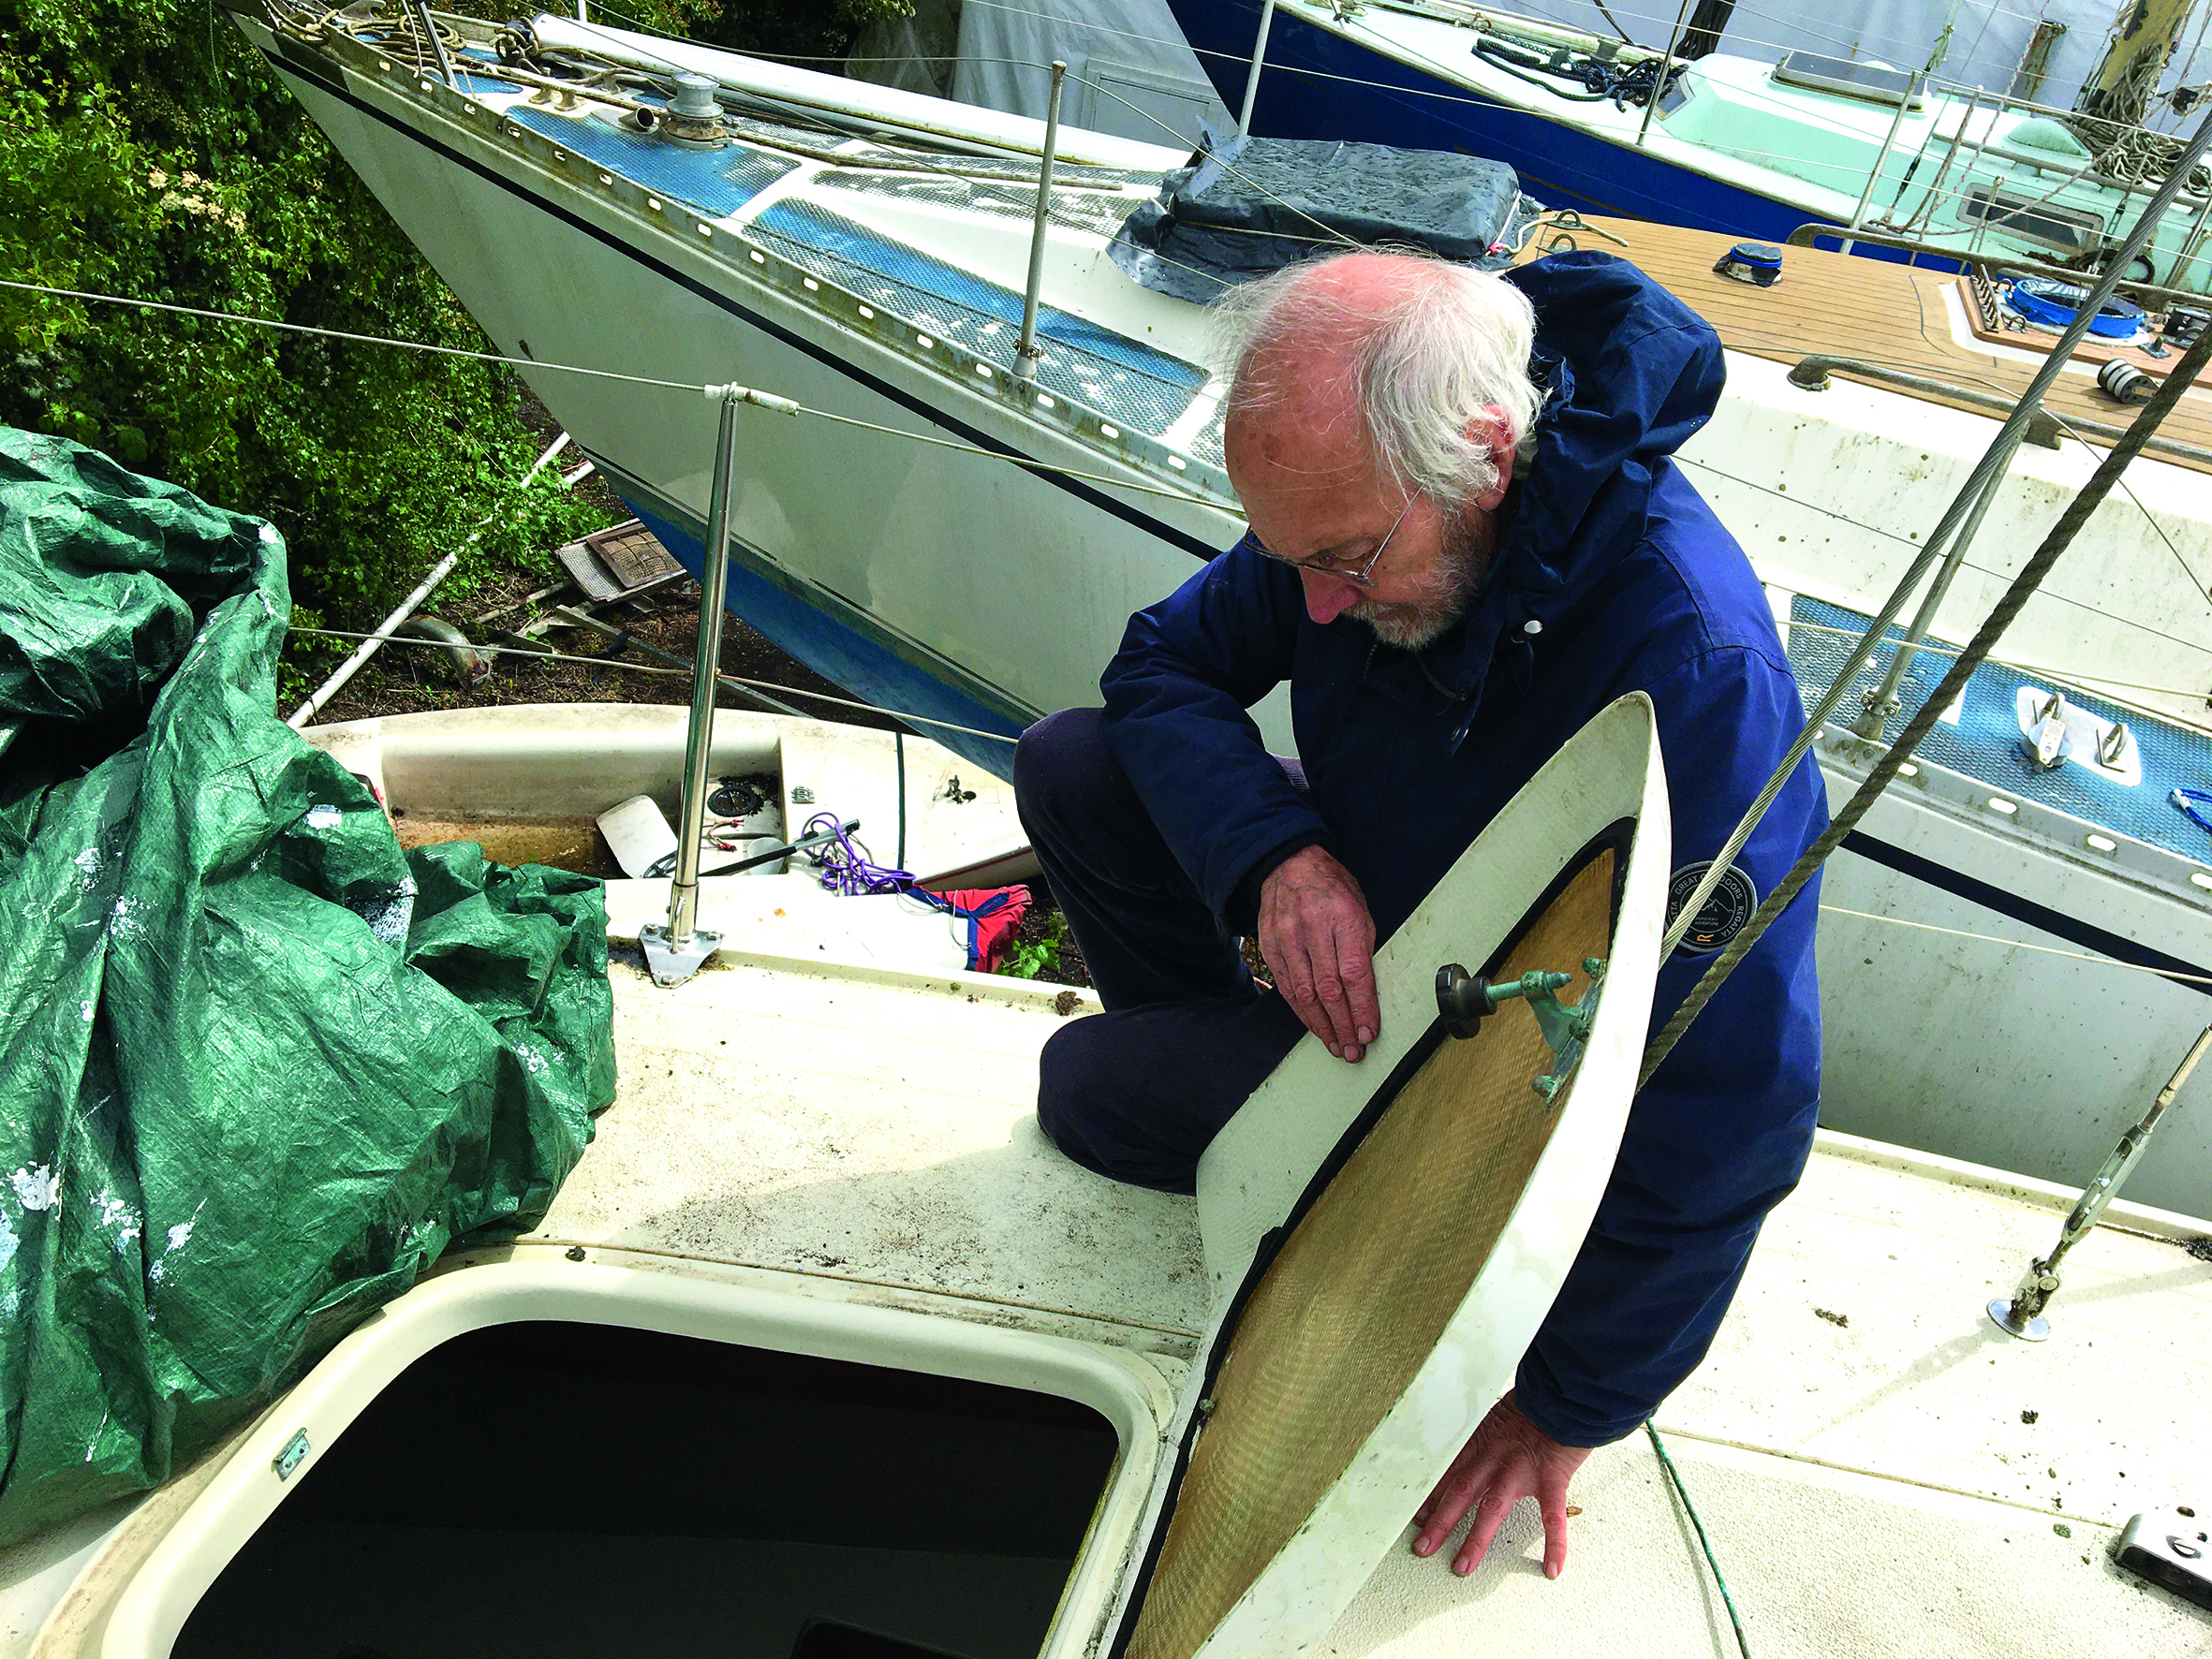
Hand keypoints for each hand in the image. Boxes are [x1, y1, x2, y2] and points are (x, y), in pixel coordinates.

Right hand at [1257, 845, 1378, 1061]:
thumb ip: (1363, 949)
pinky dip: (1301, 1011)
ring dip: (1321, 1026)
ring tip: (1335, 1046)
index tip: (1369, 1033)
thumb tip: (1367, 993)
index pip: (1354, 975)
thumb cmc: (1332, 888)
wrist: (1289, 864)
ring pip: (1304, 994)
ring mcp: (1286, 938)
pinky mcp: (1269, 946)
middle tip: (1353, 1050)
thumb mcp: (1360, 909)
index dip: (1362, 1009)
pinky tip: (1314, 1026)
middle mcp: (1312, 929)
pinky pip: (1285, 987)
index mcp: (1343, 918)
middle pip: (1328, 990)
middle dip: (1343, 1026)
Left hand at [1412, 1390, 1592, 1578]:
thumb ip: (1487, 1432)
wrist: (1568, 1393)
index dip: (1430, 1495)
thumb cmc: (1538, 1403)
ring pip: (1492, 1508)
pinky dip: (1554, 1543)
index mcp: (1483, 1442)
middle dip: (1439, 1521)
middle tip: (1422, 1546)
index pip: (1449, 1472)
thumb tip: (1476, 1446)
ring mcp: (1522, 1470)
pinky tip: (1551, 1568)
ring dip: (1475, 1539)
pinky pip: (1552, 1516)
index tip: (1416, 1514)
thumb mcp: (1501, 1413)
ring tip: (1462, 1566)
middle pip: (1460, 1492)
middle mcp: (1496, 1457)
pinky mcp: (1552, 1478)